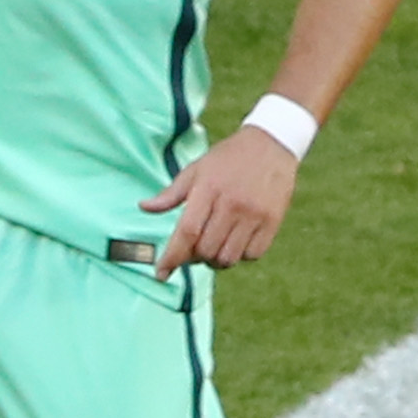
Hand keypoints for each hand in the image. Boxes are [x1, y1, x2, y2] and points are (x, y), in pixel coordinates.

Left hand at [141, 127, 299, 273]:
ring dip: (216, 260)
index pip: (187, 233)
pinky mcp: (273, 219)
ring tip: (213, 247)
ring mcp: (255, 213)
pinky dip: (241, 256)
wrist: (272, 143)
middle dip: (193, 258)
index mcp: (208, 190)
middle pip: (206, 250)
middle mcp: (232, 204)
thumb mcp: (196, 170)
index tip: (161, 273)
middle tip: (193, 250)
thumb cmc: (227, 159)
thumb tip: (143, 207)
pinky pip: (253, 254)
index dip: (171, 257)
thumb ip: (170, 193)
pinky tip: (236, 243)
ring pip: (229, 257)